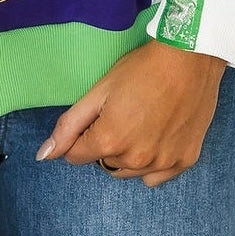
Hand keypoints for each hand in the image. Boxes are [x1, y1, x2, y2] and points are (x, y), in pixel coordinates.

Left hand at [34, 39, 225, 187]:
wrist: (191, 58)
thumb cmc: (142, 69)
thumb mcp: (98, 92)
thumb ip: (68, 127)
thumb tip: (43, 156)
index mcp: (109, 141)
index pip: (77, 156)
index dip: (83, 136)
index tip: (99, 116)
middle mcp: (135, 159)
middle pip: (104, 164)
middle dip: (107, 145)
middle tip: (124, 115)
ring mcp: (163, 162)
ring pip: (130, 172)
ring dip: (129, 155)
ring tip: (142, 123)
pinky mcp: (185, 160)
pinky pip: (156, 177)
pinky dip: (153, 164)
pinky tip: (158, 138)